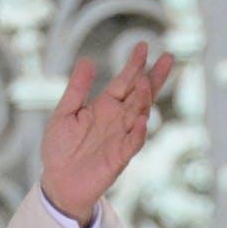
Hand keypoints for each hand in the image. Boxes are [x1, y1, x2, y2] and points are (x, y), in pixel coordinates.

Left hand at [40, 42, 173, 226]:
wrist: (58, 180)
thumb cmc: (60, 147)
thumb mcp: (64, 113)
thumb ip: (77, 89)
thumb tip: (87, 60)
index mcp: (103, 107)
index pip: (124, 82)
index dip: (134, 65)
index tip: (144, 46)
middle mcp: (117, 119)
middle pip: (140, 95)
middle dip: (153, 77)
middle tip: (167, 57)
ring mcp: (121, 137)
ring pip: (139, 114)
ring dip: (143, 100)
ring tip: (145, 82)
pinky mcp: (119, 157)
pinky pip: (133, 143)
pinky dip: (138, 132)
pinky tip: (141, 120)